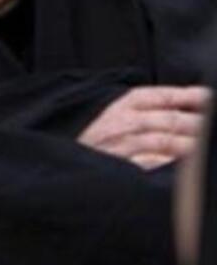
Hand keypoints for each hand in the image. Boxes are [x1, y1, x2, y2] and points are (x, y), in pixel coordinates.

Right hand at [77, 85, 209, 169]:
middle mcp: (123, 122)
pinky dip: (173, 164)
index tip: (211, 97)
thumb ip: (144, 110)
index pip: (164, 96)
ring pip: (168, 141)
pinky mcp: (120, 167)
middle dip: (201, 123)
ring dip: (194, 145)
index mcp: (122, 104)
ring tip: (208, 148)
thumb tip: (184, 107)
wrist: (62, 163)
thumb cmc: (93, 140)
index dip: (191, 96)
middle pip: (172, 119)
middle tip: (214, 127)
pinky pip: (154, 164)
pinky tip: (188, 168)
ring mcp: (122, 146)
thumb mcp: (112, 115)